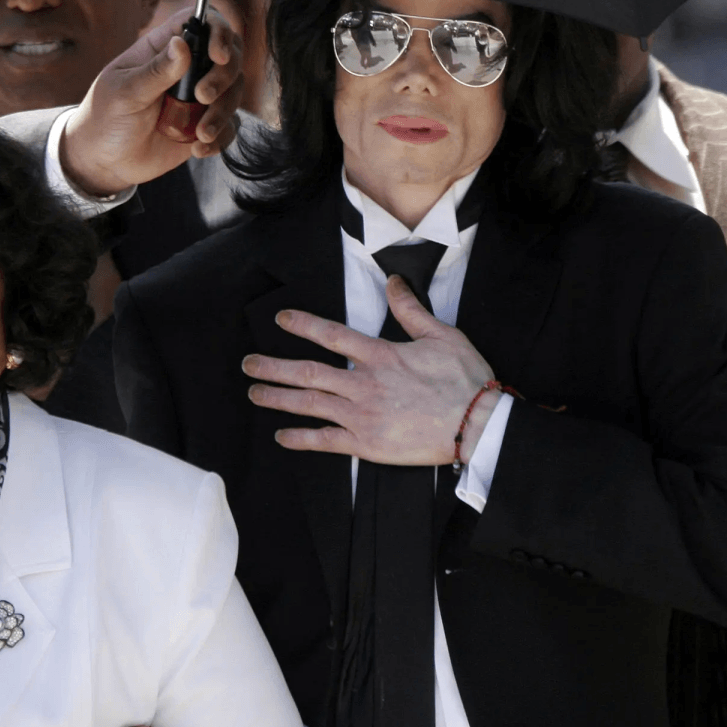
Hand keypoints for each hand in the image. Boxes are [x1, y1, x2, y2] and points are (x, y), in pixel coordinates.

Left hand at [63, 8, 243, 195]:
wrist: (106, 163)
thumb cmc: (106, 119)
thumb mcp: (125, 93)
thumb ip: (156, 71)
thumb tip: (181, 43)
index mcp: (163, 48)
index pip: (201, 22)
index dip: (218, 31)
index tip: (218, 55)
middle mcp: (186, 68)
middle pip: (228, 55)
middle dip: (224, 75)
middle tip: (202, 97)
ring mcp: (198, 97)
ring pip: (233, 91)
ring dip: (222, 112)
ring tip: (200, 134)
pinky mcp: (205, 124)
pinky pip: (229, 126)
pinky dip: (220, 137)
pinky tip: (197, 149)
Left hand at [243, 275, 498, 465]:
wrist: (478, 426)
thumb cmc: (464, 381)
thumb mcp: (441, 335)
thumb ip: (410, 309)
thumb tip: (393, 281)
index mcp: (380, 355)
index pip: (331, 335)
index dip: (302, 325)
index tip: (281, 320)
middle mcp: (363, 385)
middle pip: (308, 372)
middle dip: (273, 367)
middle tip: (248, 364)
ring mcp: (362, 417)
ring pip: (309, 405)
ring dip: (278, 399)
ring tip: (255, 393)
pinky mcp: (366, 445)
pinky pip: (325, 442)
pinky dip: (300, 439)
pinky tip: (282, 437)